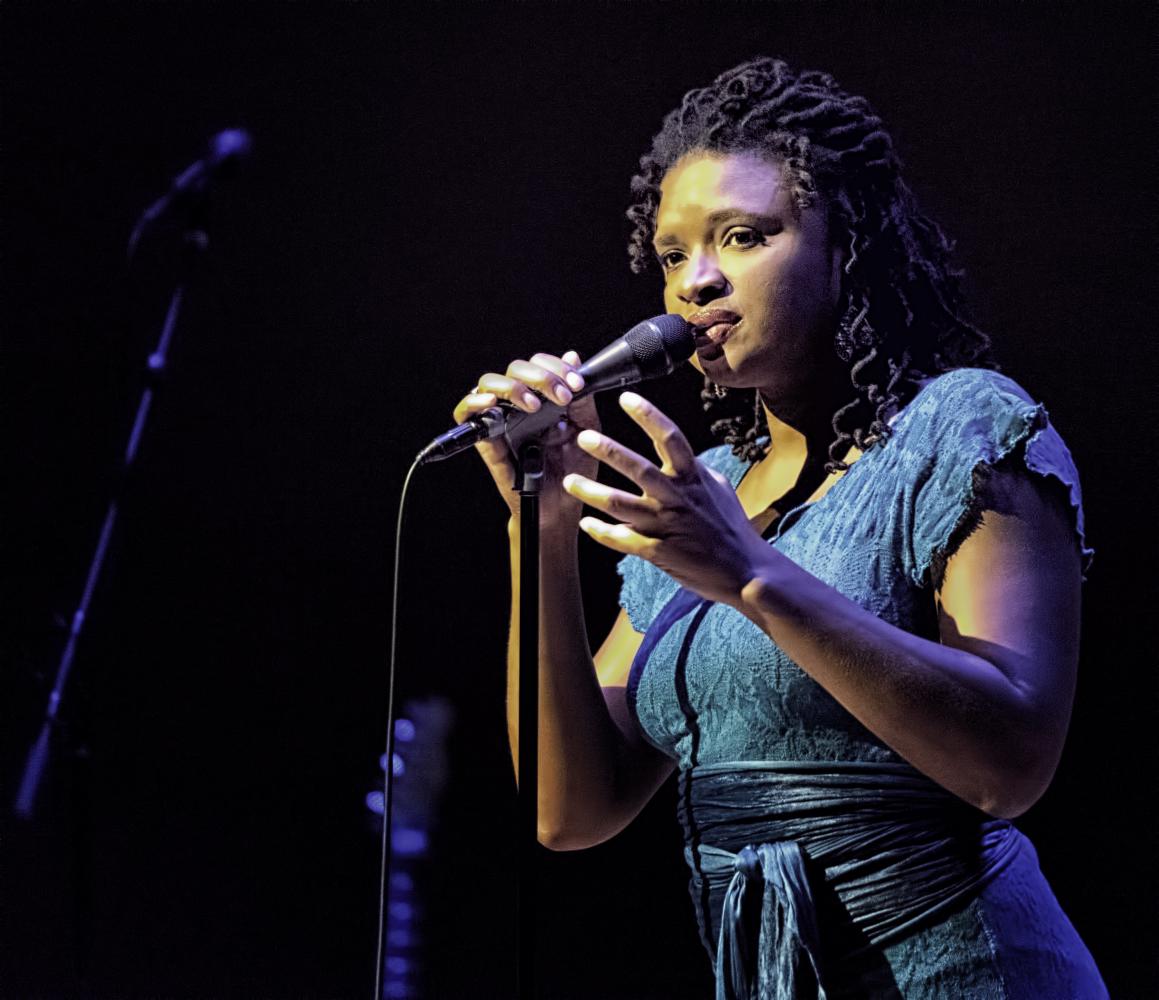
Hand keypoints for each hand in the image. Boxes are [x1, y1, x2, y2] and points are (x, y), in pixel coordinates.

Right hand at [453, 350, 599, 527]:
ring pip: (490, 383)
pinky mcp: (485, 440)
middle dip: (541, 375)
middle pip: (516, 368)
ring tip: (535, 405)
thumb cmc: (572, 469)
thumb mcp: (587, 429)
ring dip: (514, 386)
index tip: (577, 384)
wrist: (561, 507)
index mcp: (543, 398)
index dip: (556, 367)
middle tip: (562, 397)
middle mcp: (519, 405)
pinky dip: (473, 402)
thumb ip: (582, 398)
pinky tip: (492, 402)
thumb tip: (573, 358)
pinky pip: (465, 414)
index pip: (540, 365)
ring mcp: (500, 420)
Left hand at [562, 392, 771, 606]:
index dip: (648, 415)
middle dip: (609, 452)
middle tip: (584, 438)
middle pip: (639, 468)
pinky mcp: (657, 551)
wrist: (745, 571)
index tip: (626, 398)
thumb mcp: (718, 488)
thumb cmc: (732, 528)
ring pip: (621, 506)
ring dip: (592, 493)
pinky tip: (586, 524)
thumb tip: (682, 454)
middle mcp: (677, 497)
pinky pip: (622, 539)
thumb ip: (695, 469)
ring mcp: (665, 525)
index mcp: (692, 477)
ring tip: (568, 481)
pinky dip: (602, 532)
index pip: (670, 437)